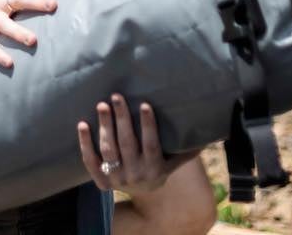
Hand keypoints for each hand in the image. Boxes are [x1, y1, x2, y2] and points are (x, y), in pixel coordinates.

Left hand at [77, 94, 198, 196]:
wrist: (142, 194)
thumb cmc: (159, 167)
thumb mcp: (174, 161)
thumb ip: (187, 149)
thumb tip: (208, 131)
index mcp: (155, 168)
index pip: (151, 144)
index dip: (148, 125)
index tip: (145, 104)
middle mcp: (136, 174)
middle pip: (127, 144)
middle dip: (122, 119)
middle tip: (116, 97)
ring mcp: (117, 179)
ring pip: (109, 150)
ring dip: (104, 127)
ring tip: (102, 105)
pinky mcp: (101, 181)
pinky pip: (90, 161)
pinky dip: (85, 144)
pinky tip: (82, 124)